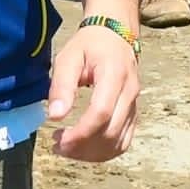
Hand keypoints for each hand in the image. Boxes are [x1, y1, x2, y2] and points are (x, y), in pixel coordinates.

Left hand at [47, 26, 138, 162]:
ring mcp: (135, 105)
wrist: (116, 34)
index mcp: (114, 75)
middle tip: (57, 145)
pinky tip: (84, 149)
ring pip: (118, 142)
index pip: (101, 113)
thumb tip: (54, 116)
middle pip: (111, 133)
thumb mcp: (68, 58)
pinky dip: (104, 152)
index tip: (58, 140)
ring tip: (67, 148)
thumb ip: (61, 86)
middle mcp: (129, 93)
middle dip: (82, 147)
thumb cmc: (89, 45)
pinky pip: (124, 141)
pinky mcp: (133, 113)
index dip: (80, 133)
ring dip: (92, 154)